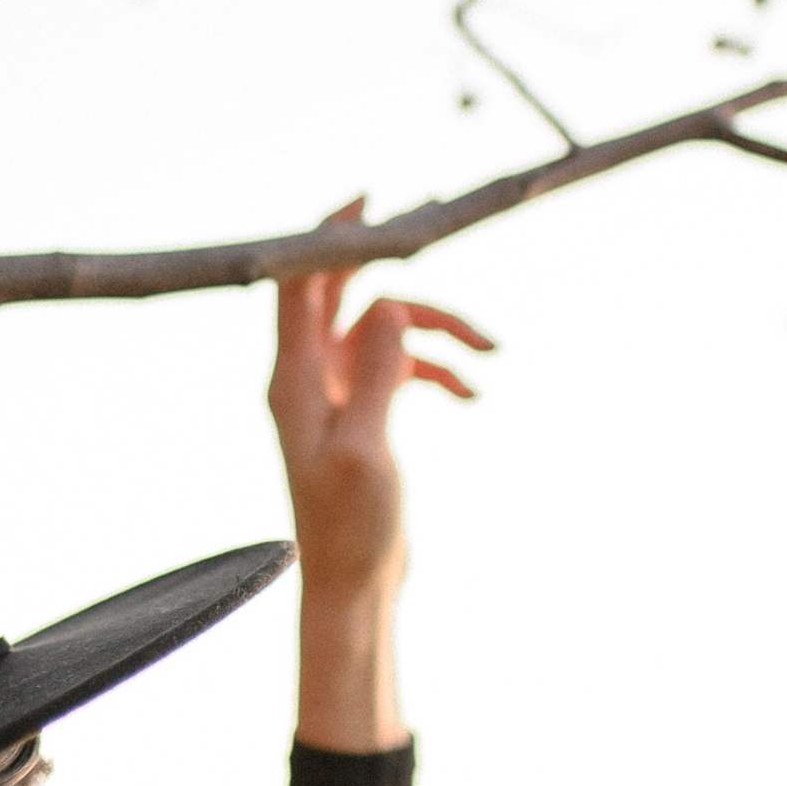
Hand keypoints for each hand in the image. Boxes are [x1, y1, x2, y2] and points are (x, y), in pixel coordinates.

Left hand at [268, 203, 491, 749]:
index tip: (367, 202)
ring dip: (440, 330)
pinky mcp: (364, 412)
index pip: (298, 286)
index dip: (326, 238)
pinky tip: (474, 392)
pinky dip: (439, 368)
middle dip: (392, 264)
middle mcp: (308, 376)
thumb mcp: (364, 450)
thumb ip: (374, 375)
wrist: (353, 583)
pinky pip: (403, 366)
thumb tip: (389, 305)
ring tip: (493, 350)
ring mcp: (337, 392)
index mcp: (293, 379)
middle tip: (430, 226)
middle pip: (345, 294)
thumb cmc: (349, 528)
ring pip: (388, 329)